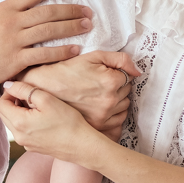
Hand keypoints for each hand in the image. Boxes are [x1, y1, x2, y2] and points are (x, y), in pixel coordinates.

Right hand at [0, 0, 92, 89]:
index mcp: (5, 8)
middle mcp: (12, 22)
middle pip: (48, 12)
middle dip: (71, 10)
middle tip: (87, 11)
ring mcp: (14, 42)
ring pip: (49, 32)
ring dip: (71, 28)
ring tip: (86, 26)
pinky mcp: (15, 61)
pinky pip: (44, 55)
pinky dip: (62, 52)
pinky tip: (75, 49)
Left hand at [0, 80, 101, 164]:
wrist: (82, 146)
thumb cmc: (67, 121)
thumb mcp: (46, 99)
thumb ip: (24, 89)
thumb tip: (8, 84)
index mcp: (19, 123)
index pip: (1, 104)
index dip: (9, 92)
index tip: (23, 88)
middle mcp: (18, 136)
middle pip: (4, 114)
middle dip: (12, 102)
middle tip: (29, 95)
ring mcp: (25, 144)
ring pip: (12, 123)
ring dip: (18, 111)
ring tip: (36, 105)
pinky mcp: (33, 148)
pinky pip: (22, 132)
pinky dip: (25, 122)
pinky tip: (42, 118)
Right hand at [18, 50, 138, 133]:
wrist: (46, 89)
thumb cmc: (68, 70)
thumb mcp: (93, 56)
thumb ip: (120, 59)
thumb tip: (138, 71)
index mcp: (110, 81)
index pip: (128, 77)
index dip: (116, 74)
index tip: (103, 74)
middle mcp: (109, 100)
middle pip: (127, 92)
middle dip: (117, 87)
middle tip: (99, 84)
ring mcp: (104, 116)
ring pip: (124, 106)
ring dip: (116, 100)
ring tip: (98, 95)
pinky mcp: (98, 126)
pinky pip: (118, 121)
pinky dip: (113, 114)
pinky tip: (100, 107)